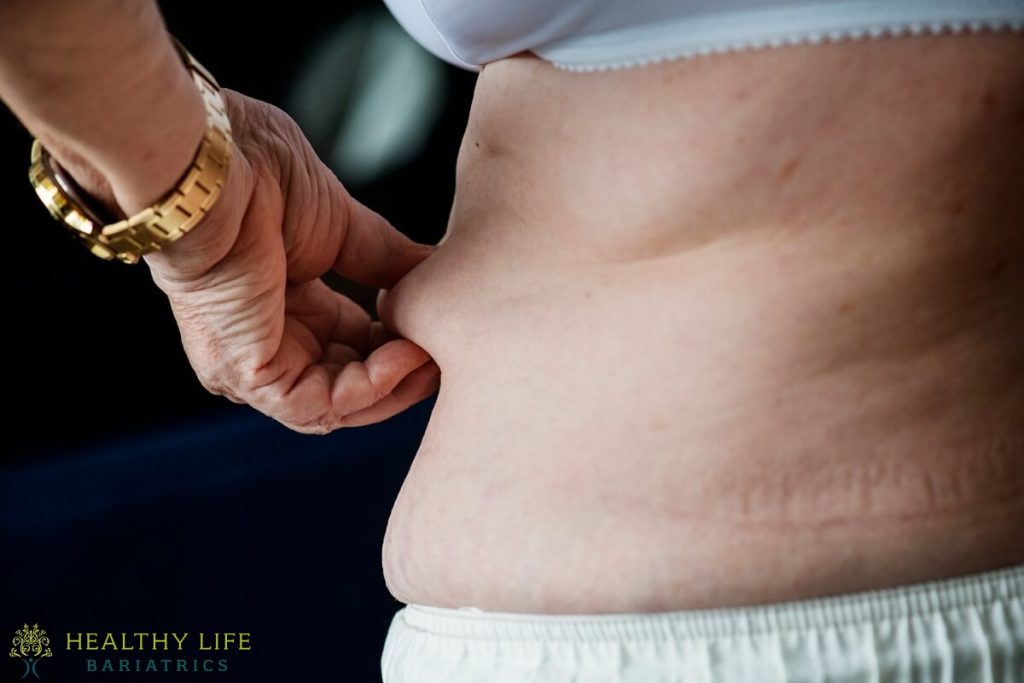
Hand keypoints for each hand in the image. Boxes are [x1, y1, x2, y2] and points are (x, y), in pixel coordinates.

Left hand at [144, 90, 438, 432]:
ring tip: (436, 355)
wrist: (213, 166)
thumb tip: (438, 274)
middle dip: (406, 375)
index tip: (443, 332)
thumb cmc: (257, 175)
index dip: (402, 346)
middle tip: (452, 355)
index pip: (354, 350)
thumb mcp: (341, 226)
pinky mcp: (250, 375)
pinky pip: (320, 405)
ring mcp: (255, 365)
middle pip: (350, 387)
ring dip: (397, 386)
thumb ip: (387, 259)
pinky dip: (372, 388)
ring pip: (339, 406)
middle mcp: (268, 343)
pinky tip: (407, 355)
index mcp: (285, 307)